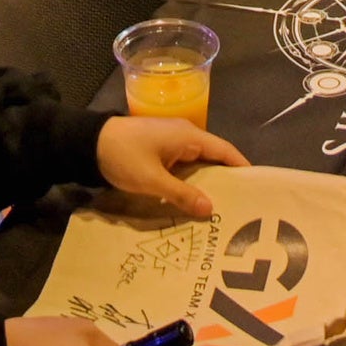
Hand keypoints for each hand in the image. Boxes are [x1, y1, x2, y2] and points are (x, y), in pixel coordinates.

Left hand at [94, 114, 243, 213]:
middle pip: (214, 158)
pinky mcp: (160, 150)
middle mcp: (185, 135)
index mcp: (188, 136)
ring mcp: (172, 142)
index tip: (257, 188)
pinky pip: (184, 166)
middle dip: (227, 180)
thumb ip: (182, 195)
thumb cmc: (124, 157)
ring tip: (221, 209)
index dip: (242, 167)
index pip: (225, 151)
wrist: (88, 143)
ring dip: (208, 183)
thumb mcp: (153, 180)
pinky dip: (191, 181)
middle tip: (241, 207)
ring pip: (199, 164)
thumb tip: (210, 210)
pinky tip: (193, 201)